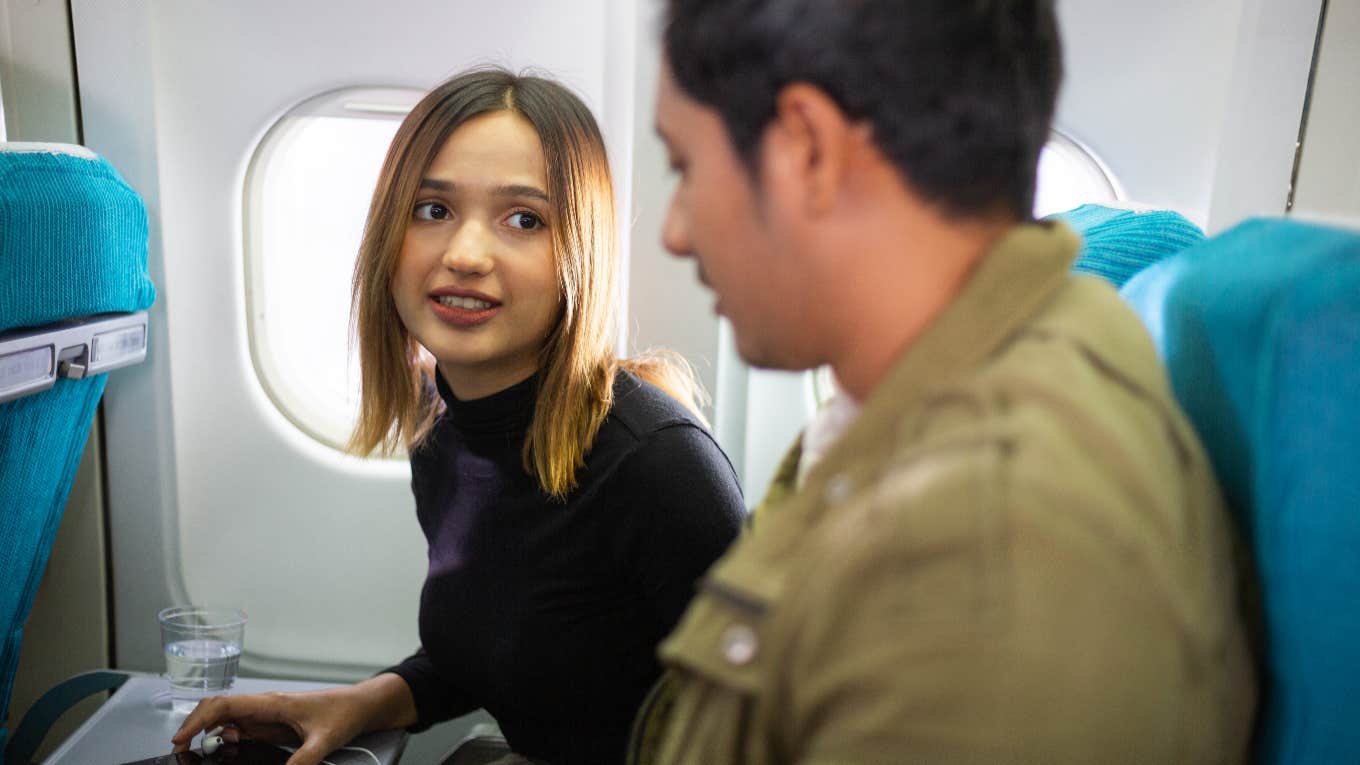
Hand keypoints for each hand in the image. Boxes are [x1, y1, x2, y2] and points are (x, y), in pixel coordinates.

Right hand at [171, 675, 415, 764]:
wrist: (361, 706)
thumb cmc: (344, 713)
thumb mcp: (324, 740)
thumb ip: (303, 761)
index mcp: (272, 703)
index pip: (225, 705)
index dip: (199, 719)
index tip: (181, 738)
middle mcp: (265, 706)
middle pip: (219, 710)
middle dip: (196, 726)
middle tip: (181, 750)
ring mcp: (267, 715)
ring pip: (227, 719)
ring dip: (211, 734)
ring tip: (200, 753)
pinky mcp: (272, 725)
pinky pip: (241, 729)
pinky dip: (226, 738)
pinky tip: (224, 750)